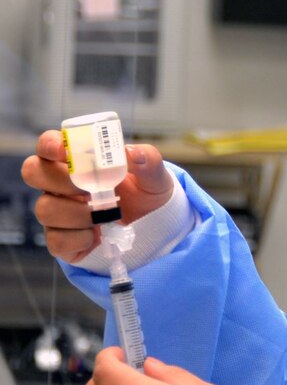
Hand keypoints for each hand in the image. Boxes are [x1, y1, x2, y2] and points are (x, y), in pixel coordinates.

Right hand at [21, 130, 173, 262]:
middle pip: (33, 172)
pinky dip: (80, 239)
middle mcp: (60, 185)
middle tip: (88, 188)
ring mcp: (58, 212)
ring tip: (105, 216)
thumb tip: (133, 153)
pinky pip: (56, 241)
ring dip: (77, 213)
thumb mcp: (155, 177)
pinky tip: (98, 235)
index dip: (49, 144)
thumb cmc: (146, 195)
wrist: (154, 227)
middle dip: (59, 180)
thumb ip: (148, 161)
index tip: (63, 150)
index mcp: (77, 162)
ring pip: (44, 209)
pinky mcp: (62, 240)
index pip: (48, 144)